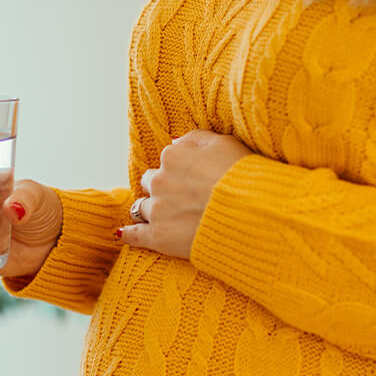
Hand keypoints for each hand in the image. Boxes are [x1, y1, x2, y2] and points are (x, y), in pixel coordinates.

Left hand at [117, 129, 252, 259]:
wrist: (250, 215)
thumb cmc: (242, 177)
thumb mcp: (224, 143)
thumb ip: (195, 138)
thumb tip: (174, 141)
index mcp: (173, 157)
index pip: (165, 161)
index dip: (179, 172)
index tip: (192, 181)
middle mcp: (159, 181)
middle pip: (150, 183)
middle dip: (162, 190)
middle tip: (182, 200)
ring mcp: (156, 210)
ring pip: (141, 208)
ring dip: (150, 211)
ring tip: (167, 219)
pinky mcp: (157, 237)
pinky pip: (133, 235)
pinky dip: (129, 235)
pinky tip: (124, 235)